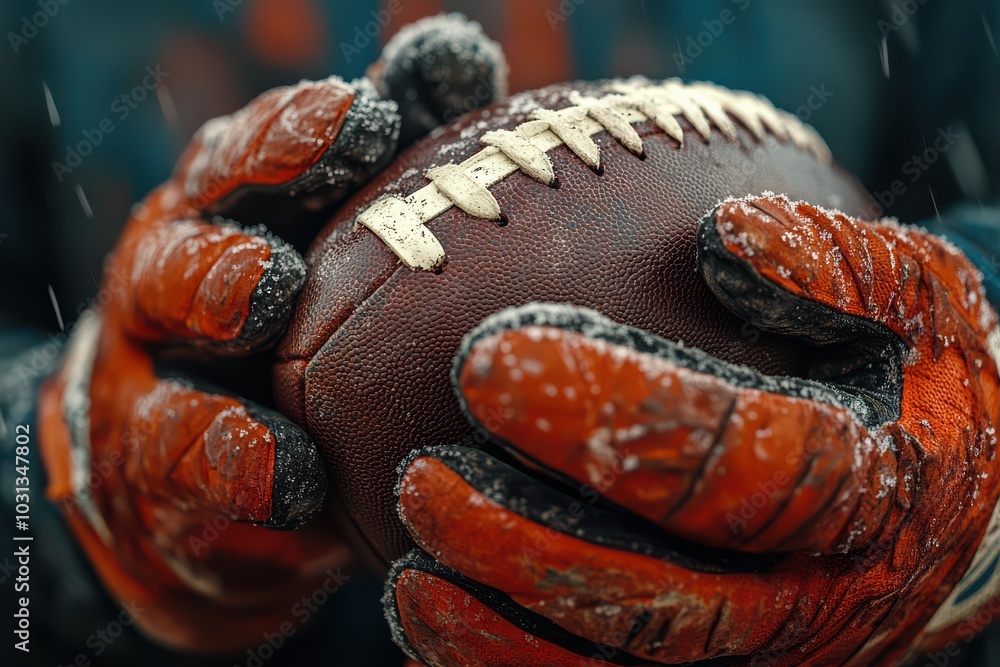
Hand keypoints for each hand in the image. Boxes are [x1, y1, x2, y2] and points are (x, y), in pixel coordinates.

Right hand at [37, 13, 506, 652]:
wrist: (191, 457)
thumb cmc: (283, 326)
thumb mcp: (332, 237)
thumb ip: (392, 159)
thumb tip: (457, 57)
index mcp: (228, 219)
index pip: (250, 164)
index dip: (299, 138)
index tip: (368, 118)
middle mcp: (174, 283)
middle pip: (186, 249)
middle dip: (229, 245)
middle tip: (284, 255)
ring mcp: (153, 375)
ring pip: (166, 348)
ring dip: (210, 327)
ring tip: (260, 316)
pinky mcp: (155, 468)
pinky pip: (186, 467)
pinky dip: (235, 465)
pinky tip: (290, 475)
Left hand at [384, 195, 999, 665]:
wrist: (956, 503)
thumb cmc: (921, 383)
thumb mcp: (918, 302)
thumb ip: (840, 266)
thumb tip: (726, 234)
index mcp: (865, 490)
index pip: (734, 461)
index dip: (615, 414)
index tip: (486, 361)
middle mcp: (813, 594)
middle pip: (667, 596)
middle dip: (530, 547)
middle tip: (421, 482)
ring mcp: (766, 649)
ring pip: (630, 664)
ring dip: (509, 627)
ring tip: (407, 570)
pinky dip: (515, 664)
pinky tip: (433, 615)